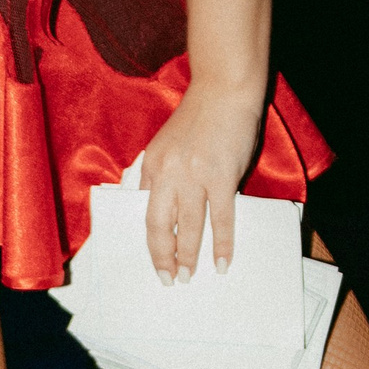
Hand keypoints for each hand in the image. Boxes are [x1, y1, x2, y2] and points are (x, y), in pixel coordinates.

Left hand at [139, 81, 262, 281]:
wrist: (224, 90)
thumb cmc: (200, 116)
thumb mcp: (167, 144)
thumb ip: (162, 174)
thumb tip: (162, 207)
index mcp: (151, 164)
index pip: (144, 211)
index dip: (150, 239)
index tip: (155, 260)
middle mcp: (168, 172)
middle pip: (159, 225)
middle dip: (163, 256)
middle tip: (168, 278)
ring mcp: (194, 175)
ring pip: (189, 226)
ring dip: (189, 256)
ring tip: (190, 276)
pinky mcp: (221, 176)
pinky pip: (221, 218)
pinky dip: (222, 244)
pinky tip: (222, 262)